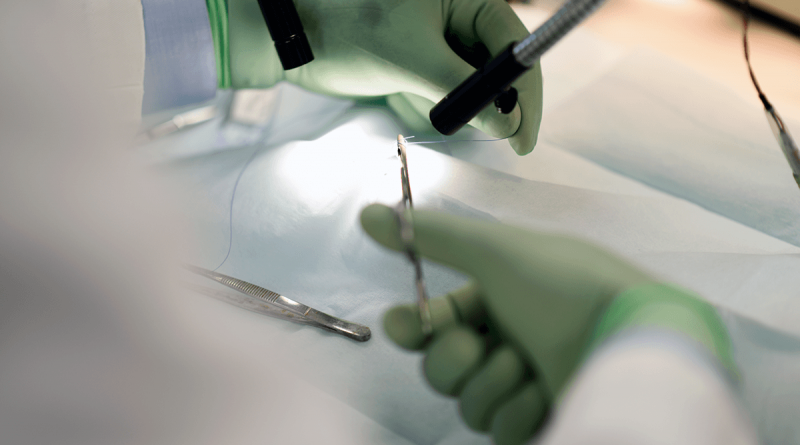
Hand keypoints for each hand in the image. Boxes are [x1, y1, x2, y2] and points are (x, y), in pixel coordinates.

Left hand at [227, 0, 542, 153]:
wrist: (292, 39)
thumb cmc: (349, 31)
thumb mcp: (412, 59)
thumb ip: (464, 92)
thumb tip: (508, 123)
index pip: (514, 47)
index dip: (524, 94)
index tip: (523, 137)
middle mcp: (459, 17)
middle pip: (495, 73)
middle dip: (475, 103)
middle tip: (456, 124)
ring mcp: (439, 41)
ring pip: (466, 91)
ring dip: (438, 103)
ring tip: (401, 90)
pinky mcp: (420, 62)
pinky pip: (438, 97)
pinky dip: (420, 103)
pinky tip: (393, 91)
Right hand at [360, 204, 734, 444]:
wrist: (631, 335)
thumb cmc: (565, 286)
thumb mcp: (495, 252)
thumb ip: (431, 237)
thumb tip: (365, 213)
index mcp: (492, 300)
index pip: (430, 321)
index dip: (410, 327)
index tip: (402, 323)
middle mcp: (503, 341)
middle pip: (440, 368)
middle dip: (453, 358)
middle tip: (479, 344)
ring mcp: (522, 384)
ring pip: (467, 401)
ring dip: (492, 381)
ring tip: (527, 363)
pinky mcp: (538, 420)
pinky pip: (499, 428)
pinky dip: (517, 409)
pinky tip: (544, 391)